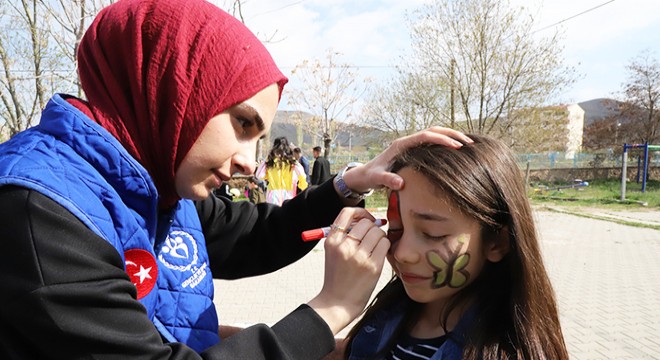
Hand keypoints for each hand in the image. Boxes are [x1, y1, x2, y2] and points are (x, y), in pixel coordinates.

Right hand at [307, 207, 389, 334]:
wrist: (337, 303)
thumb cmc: (338, 277)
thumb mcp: (334, 253)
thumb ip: (345, 235)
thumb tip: (369, 219)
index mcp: (332, 241)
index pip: (347, 213)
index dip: (361, 213)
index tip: (367, 219)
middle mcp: (344, 246)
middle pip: (366, 223)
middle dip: (372, 228)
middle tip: (372, 238)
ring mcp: (359, 256)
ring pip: (378, 232)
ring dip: (380, 237)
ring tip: (375, 248)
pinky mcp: (372, 266)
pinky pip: (385, 244)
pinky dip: (385, 246)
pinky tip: (379, 254)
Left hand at [342, 127, 471, 192]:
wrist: (365, 174)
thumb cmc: (371, 175)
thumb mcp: (377, 178)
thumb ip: (387, 180)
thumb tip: (400, 183)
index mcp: (401, 145)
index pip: (425, 136)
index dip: (442, 140)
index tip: (457, 146)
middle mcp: (407, 141)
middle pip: (433, 130)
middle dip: (452, 134)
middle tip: (469, 142)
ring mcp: (411, 145)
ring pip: (434, 134)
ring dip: (450, 136)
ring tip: (468, 144)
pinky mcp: (414, 150)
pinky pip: (432, 143)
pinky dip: (445, 143)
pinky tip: (456, 150)